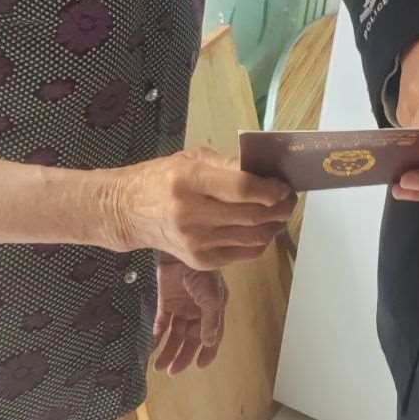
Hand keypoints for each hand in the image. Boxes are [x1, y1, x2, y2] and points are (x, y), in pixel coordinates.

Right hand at [100, 148, 294, 270]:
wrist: (128, 211)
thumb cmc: (162, 179)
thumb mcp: (192, 158)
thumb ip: (229, 165)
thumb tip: (267, 173)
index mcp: (189, 181)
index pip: (242, 189)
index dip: (270, 190)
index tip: (283, 186)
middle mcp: (191, 214)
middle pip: (252, 216)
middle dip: (280, 208)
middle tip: (289, 199)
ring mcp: (196, 242)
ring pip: (253, 238)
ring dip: (274, 226)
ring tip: (280, 213)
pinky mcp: (200, 261)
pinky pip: (243, 254)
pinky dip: (259, 242)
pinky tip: (262, 228)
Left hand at [152, 257, 227, 374]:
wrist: (178, 251)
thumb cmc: (201, 269)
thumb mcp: (212, 296)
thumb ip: (211, 320)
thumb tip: (208, 342)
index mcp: (213, 308)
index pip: (212, 335)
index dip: (207, 352)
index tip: (199, 366)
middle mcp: (197, 309)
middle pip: (191, 339)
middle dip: (183, 356)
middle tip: (173, 371)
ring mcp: (181, 306)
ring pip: (175, 335)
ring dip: (169, 351)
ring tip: (160, 366)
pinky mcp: (165, 301)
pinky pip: (160, 324)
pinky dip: (156, 336)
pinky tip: (151, 347)